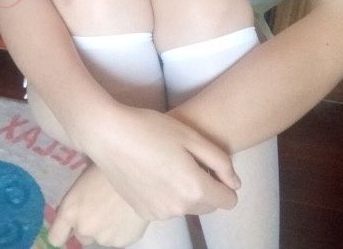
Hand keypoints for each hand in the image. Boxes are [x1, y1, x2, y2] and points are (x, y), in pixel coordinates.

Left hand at [48, 164, 148, 247]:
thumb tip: (79, 200)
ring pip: (101, 237)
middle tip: (102, 209)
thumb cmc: (110, 167)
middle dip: (89, 226)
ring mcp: (103, 238)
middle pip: (81, 236)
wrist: (142, 174)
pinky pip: (118, 239)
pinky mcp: (122, 242)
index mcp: (70, 210)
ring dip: (106, 228)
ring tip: (118, 209)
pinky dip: (122, 230)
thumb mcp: (86, 178)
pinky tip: (128, 214)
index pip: (56, 236)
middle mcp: (83, 227)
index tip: (70, 227)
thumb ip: (79, 198)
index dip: (63, 232)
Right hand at [73, 102, 240, 220]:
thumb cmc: (151, 129)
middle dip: (205, 188)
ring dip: (184, 192)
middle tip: (186, 161)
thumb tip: (235, 184)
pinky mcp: (142, 212)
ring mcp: (158, 213)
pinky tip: (151, 172)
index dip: (225, 183)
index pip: (229, 201)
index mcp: (195, 188)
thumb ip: (220, 162)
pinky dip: (164, 195)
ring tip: (166, 163)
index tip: (211, 167)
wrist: (108, 135)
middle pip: (208, 206)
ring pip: (185, 207)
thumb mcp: (191, 136)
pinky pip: (165, 207)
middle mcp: (179, 208)